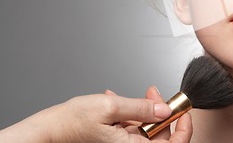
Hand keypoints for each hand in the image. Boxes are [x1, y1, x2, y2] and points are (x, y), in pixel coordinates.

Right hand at [0, 88, 191, 142]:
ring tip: (132, 95)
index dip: (183, 128)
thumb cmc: (70, 123)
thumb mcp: (110, 107)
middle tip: (154, 93)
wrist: (48, 129)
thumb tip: (165, 110)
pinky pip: (131, 128)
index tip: (183, 110)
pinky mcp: (116, 140)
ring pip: (145, 128)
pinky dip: (129, 113)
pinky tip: (118, 100)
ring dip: (143, 109)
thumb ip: (141, 108)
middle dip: (160, 111)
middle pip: (159, 134)